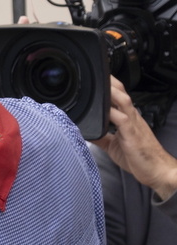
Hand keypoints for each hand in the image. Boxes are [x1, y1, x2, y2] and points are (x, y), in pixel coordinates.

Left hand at [92, 79, 176, 200]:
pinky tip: (102, 110)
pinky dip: (112, 113)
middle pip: (121, 93)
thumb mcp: (113, 146)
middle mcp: (132, 117)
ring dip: (111, 92)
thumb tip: (86, 132)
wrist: (157, 170)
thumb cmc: (139, 157)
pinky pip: (122, 119)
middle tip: (96, 74)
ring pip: (123, 101)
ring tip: (100, 84)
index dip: (110, 87)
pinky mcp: (132, 134)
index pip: (119, 97)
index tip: (97, 79)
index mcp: (128, 119)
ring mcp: (133, 124)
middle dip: (110, 83)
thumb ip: (101, 137)